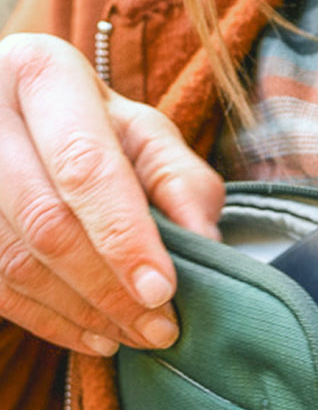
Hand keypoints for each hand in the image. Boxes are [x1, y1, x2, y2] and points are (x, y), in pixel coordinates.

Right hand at [0, 33, 224, 354]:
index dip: (124, 237)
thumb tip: (206, 242)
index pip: (84, 167)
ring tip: (132, 336)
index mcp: (42, 74)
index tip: (162, 292)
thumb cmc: (97, 132)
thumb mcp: (146, 138)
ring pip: (13, 261)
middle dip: (109, 289)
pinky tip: (93, 335)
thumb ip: (181, 182)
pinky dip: (48, 321)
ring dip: (81, 313)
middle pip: (45, 221)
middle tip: (159, 329)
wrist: (23, 128)